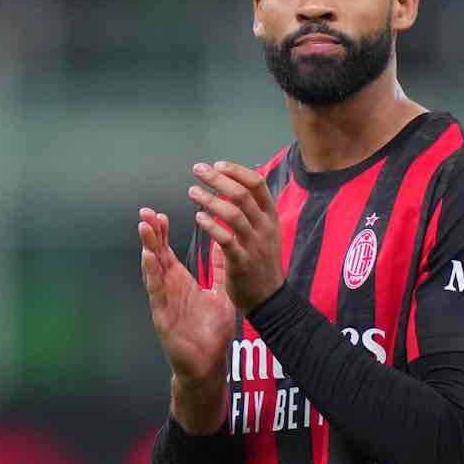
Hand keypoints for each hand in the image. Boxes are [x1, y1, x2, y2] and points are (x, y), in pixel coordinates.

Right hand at [138, 207, 234, 387]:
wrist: (209, 364)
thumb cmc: (211, 332)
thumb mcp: (219, 294)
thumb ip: (219, 271)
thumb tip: (223, 247)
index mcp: (180, 283)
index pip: (168, 253)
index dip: (162, 234)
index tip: (159, 214)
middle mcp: (169, 289)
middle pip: (156, 256)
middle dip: (150, 235)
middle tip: (145, 212)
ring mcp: (164, 302)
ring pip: (153, 271)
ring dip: (148, 249)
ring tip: (144, 228)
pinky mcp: (163, 317)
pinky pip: (157, 293)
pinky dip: (152, 275)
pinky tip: (149, 259)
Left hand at [187, 161, 284, 314]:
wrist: (270, 298)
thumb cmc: (263, 262)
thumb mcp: (266, 232)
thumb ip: (253, 211)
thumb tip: (235, 187)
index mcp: (271, 216)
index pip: (257, 183)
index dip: (236, 171)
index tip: (217, 165)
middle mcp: (265, 227)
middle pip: (242, 194)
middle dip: (218, 179)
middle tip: (198, 170)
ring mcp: (255, 244)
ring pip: (233, 213)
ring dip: (210, 199)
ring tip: (192, 191)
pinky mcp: (242, 261)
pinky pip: (226, 239)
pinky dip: (211, 225)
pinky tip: (198, 218)